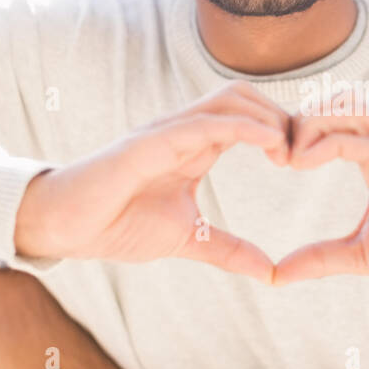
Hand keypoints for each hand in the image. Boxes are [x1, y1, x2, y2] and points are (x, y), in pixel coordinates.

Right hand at [14, 83, 290, 280]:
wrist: (64, 227)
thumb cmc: (116, 224)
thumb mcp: (186, 240)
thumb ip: (227, 250)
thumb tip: (268, 272)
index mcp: (193, 145)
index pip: (246, 116)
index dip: (280, 129)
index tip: (305, 160)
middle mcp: (181, 130)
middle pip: (242, 96)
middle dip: (280, 116)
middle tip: (303, 154)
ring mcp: (164, 132)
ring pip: (227, 100)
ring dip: (266, 117)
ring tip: (288, 150)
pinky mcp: (148, 144)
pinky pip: (201, 123)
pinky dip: (239, 127)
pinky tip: (266, 142)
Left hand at [273, 110, 368, 312]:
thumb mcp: (362, 257)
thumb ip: (320, 258)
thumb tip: (275, 274)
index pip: (337, 120)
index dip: (301, 129)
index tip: (274, 157)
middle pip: (342, 104)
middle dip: (301, 119)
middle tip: (273, 152)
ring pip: (353, 113)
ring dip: (312, 125)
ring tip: (286, 155)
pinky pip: (368, 144)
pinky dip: (330, 145)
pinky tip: (303, 163)